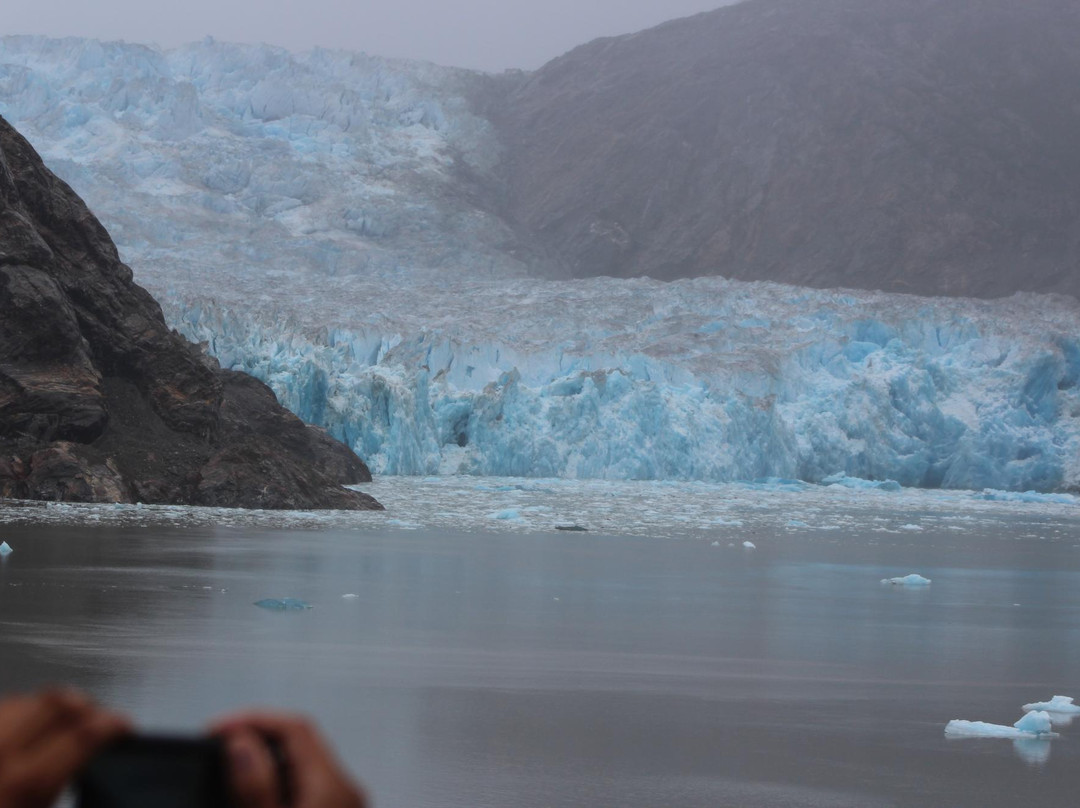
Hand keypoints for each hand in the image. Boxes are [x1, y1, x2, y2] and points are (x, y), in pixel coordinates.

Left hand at [0, 689, 130, 807]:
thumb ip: (60, 791)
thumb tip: (85, 769)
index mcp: (25, 783)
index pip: (83, 735)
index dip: (112, 724)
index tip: (124, 726)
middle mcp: (0, 753)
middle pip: (56, 704)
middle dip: (85, 706)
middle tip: (97, 718)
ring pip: (23, 700)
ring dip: (50, 707)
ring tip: (61, 722)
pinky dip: (17, 713)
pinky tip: (21, 731)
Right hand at [212, 712, 366, 807]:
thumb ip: (257, 787)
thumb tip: (240, 742)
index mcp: (333, 785)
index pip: (295, 725)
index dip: (253, 717)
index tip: (217, 726)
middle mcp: (346, 788)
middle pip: (302, 738)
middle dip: (259, 731)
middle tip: (219, 738)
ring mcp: (344, 801)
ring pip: (304, 760)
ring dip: (268, 755)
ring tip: (230, 760)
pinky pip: (307, 781)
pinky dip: (279, 776)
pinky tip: (256, 788)